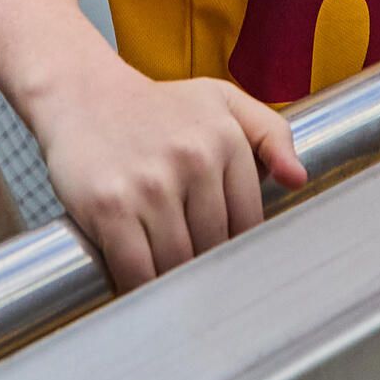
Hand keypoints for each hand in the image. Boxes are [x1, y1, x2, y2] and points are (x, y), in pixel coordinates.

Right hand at [29, 53, 306, 291]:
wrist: (82, 92)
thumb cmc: (155, 106)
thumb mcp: (219, 100)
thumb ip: (269, 133)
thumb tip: (298, 179)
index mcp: (224, 137)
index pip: (249, 221)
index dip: (235, 245)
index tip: (222, 252)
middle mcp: (192, 159)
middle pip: (215, 246)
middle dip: (204, 263)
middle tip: (192, 268)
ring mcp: (150, 185)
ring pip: (179, 263)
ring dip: (172, 280)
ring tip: (166, 277)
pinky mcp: (110, 207)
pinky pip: (137, 270)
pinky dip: (140, 286)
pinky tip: (139, 282)